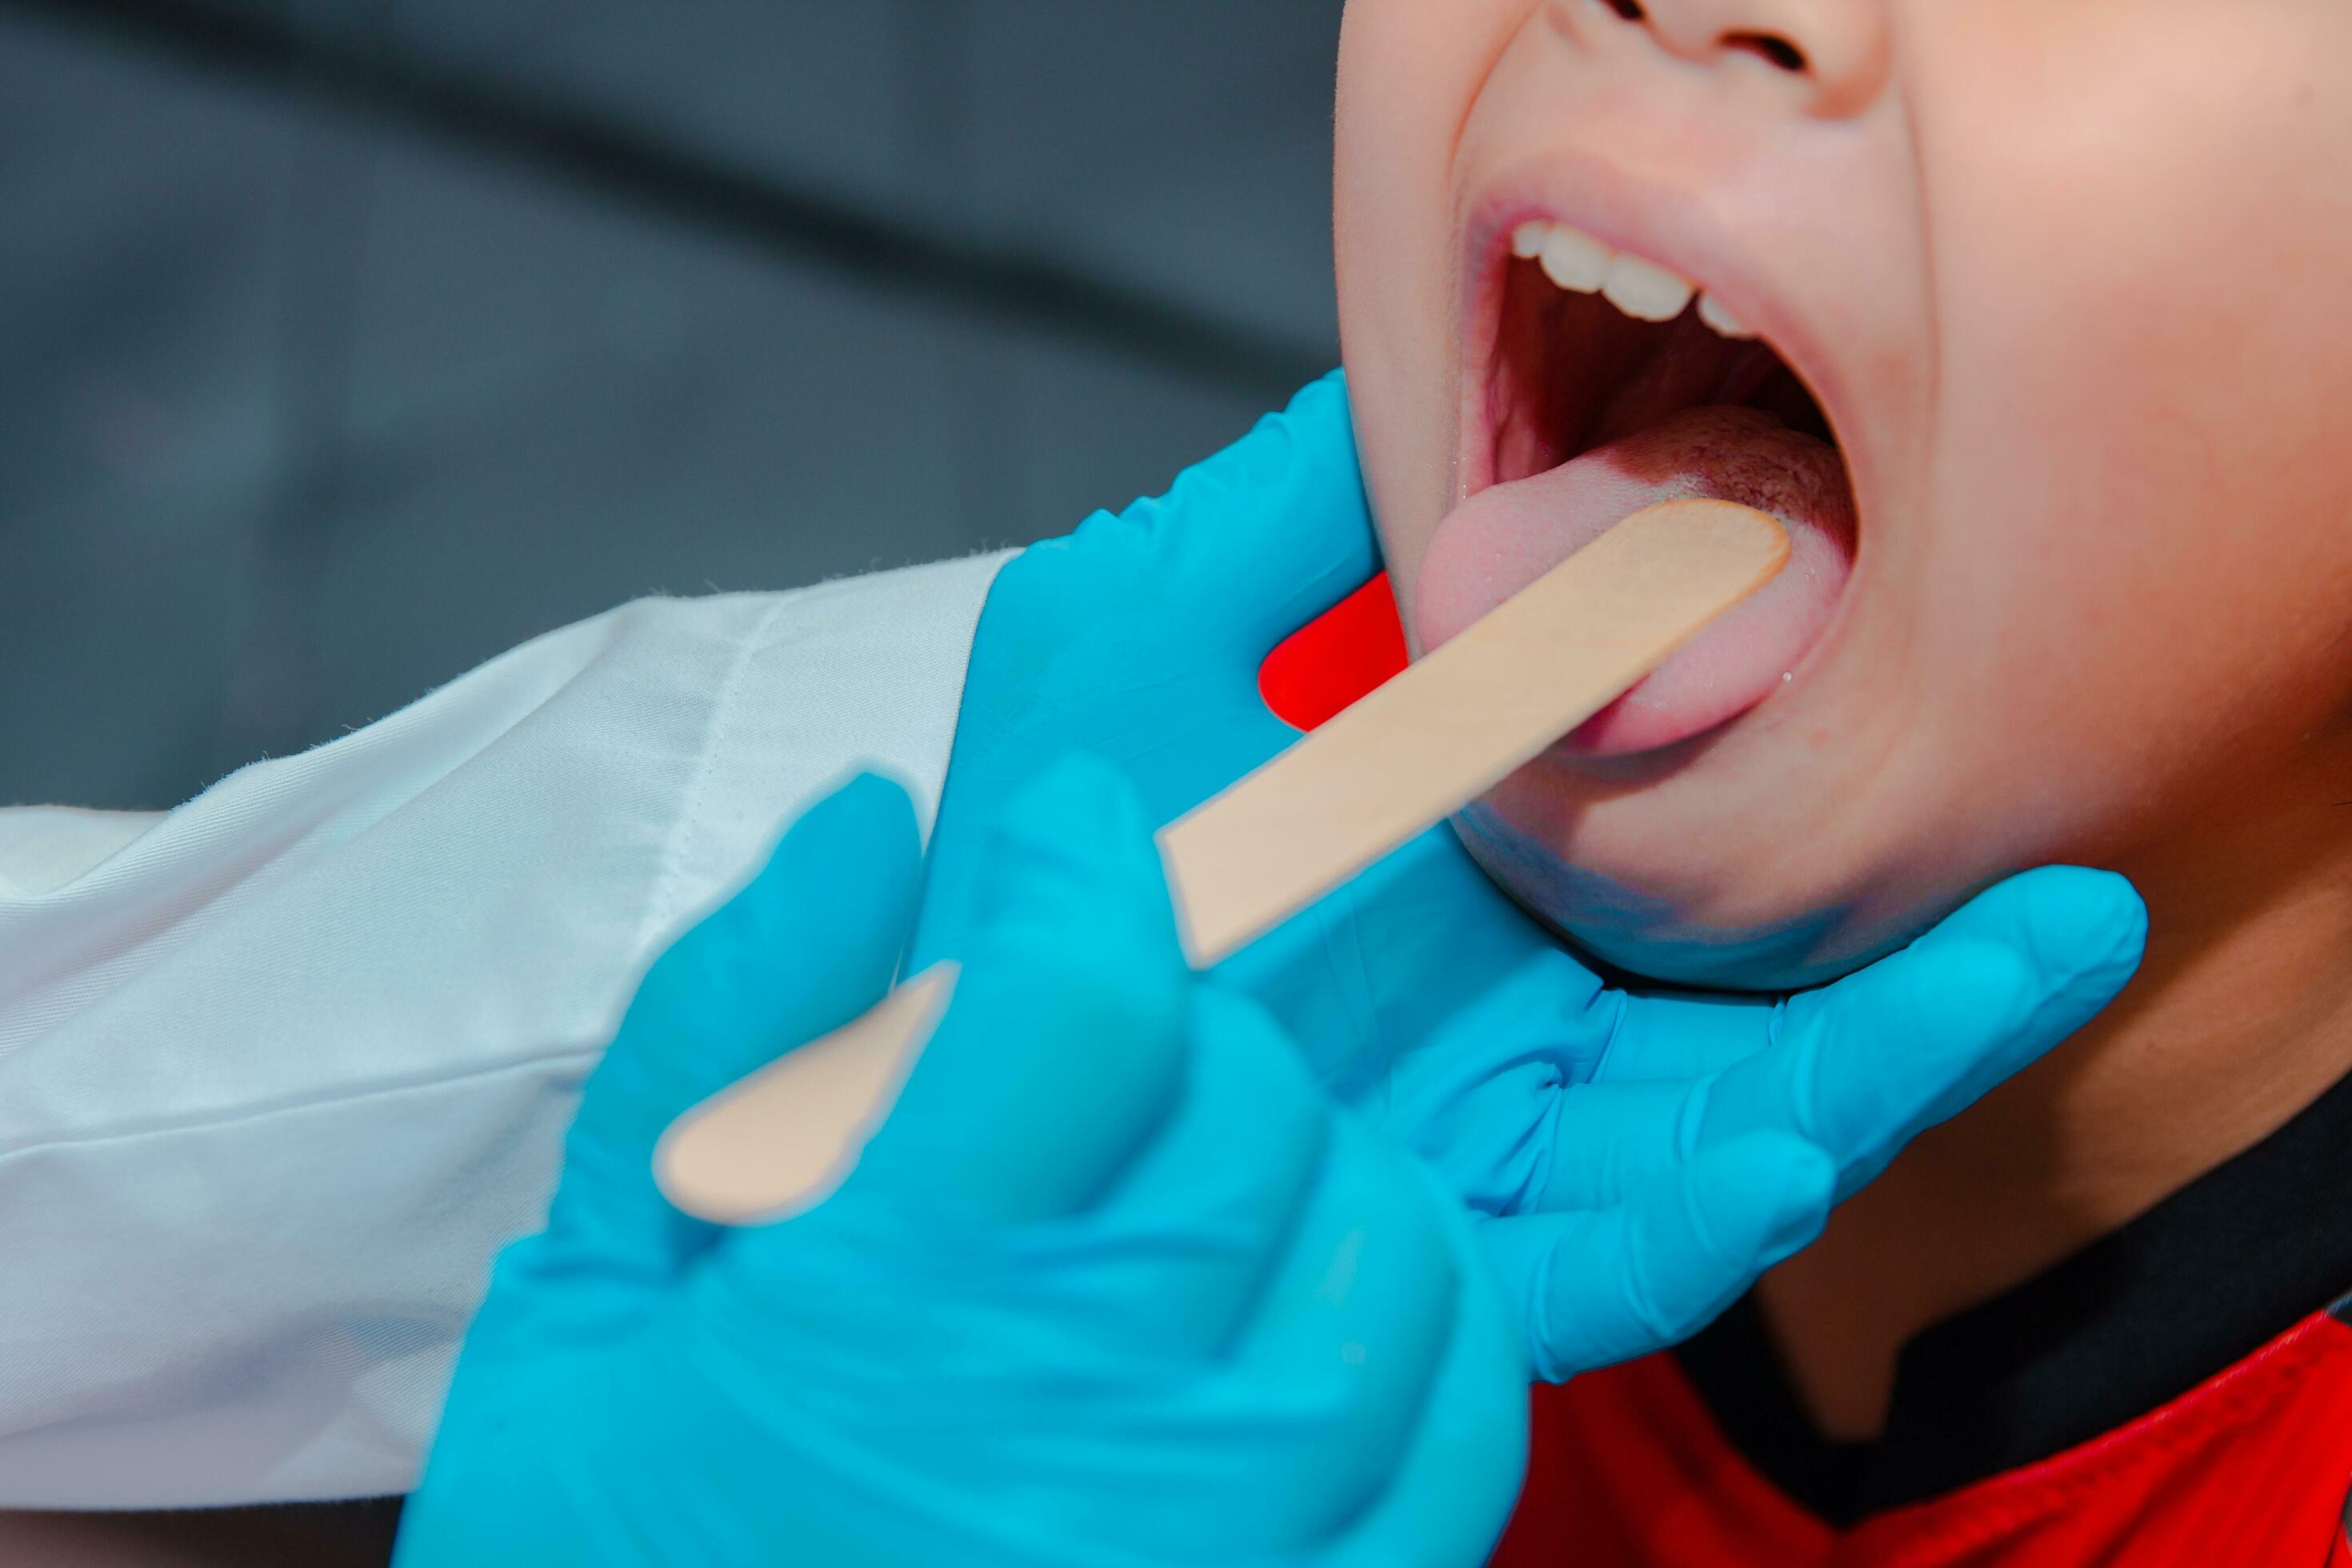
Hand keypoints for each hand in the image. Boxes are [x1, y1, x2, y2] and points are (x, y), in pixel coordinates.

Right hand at [396, 759, 1525, 1566]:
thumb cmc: (618, 1550)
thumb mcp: (585, 1298)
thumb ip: (720, 1033)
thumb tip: (868, 818)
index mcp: (889, 1317)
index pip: (1079, 1009)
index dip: (1083, 871)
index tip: (1062, 833)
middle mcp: (1093, 1434)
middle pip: (1250, 1107)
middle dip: (1182, 1019)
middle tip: (1099, 1042)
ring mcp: (1229, 1548)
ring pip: (1383, 1243)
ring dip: (1309, 1155)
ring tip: (1201, 1166)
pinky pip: (1456, 1426)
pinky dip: (1416, 1313)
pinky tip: (1309, 1297)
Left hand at [915, 373, 2148, 1381]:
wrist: (913, 1031)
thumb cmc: (1015, 828)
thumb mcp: (1128, 631)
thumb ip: (1278, 515)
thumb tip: (1410, 398)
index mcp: (1473, 864)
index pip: (1687, 832)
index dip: (1811, 785)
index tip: (1931, 708)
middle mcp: (1506, 1010)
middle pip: (1746, 1001)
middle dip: (1916, 966)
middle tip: (2058, 907)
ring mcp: (1478, 1141)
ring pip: (1718, 1129)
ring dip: (1870, 1074)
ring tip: (2007, 990)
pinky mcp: (1429, 1260)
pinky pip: (1597, 1259)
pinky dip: (1696, 1212)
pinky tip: (1785, 1147)